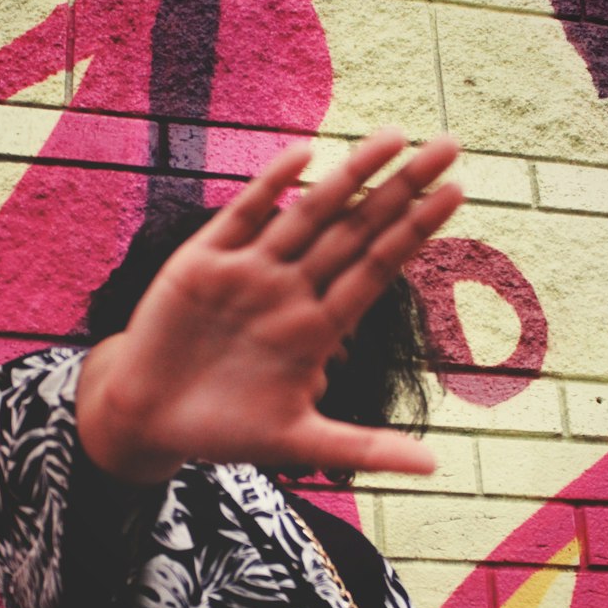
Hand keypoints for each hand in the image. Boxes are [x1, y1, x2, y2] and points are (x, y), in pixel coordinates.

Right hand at [77, 128, 462, 482]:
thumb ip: (365, 448)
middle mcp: (292, 289)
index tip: (457, 192)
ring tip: (392, 137)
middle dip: (401, 188)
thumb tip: (434, 470)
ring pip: (310, 213)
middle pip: (357, 229)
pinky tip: (305, 155)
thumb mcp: (300, 444)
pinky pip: (245, 216)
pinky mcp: (204, 262)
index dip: (417, 229)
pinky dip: (272, 187)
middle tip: (450, 145)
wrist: (151, 418)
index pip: (380, 267)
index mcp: (320, 326)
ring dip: (349, 175)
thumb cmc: (226, 431)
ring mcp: (250, 271)